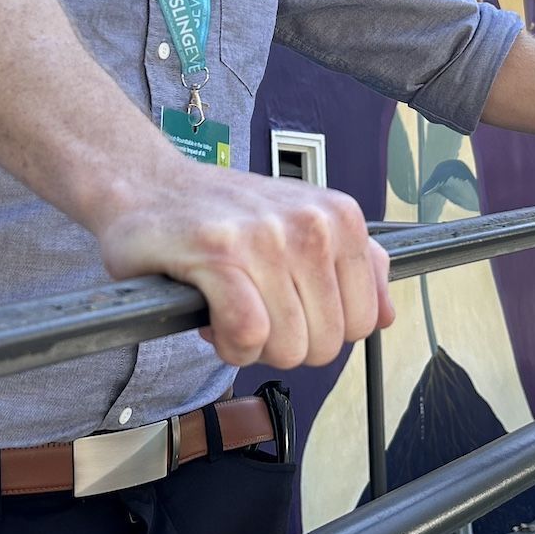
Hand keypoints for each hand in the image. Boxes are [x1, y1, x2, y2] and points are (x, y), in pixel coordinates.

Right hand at [90, 161, 395, 369]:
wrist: (147, 187)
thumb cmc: (220, 215)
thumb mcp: (300, 225)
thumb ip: (350, 266)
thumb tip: (387, 314)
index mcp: (340, 217)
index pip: (365, 322)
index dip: (320, 332)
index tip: (285, 310)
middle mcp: (311, 222)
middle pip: (326, 343)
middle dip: (283, 345)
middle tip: (250, 311)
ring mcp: (266, 236)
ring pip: (288, 344)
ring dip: (249, 347)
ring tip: (227, 310)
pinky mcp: (219, 254)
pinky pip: (247, 333)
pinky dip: (228, 344)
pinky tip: (211, 322)